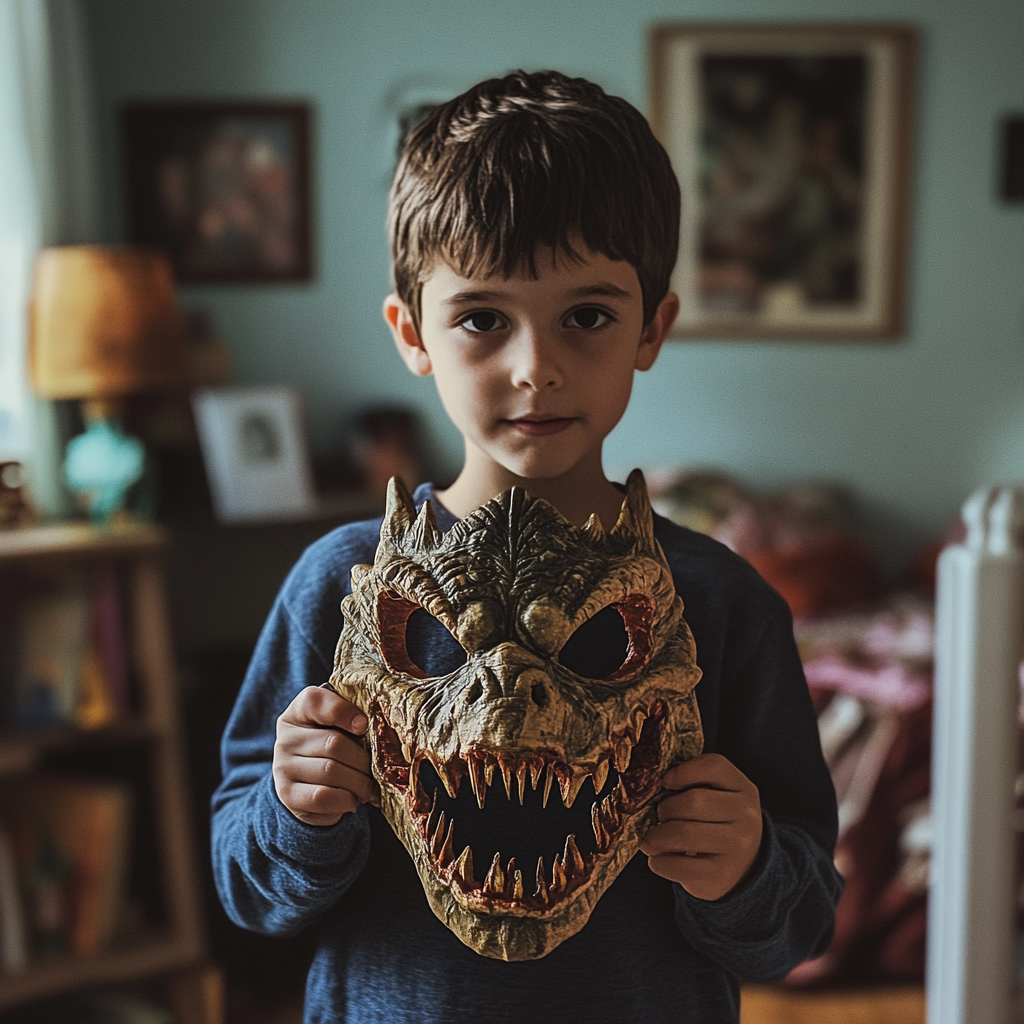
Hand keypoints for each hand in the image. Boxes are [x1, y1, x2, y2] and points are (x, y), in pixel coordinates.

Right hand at [273, 685, 375, 825]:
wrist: (308, 782)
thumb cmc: (331, 746)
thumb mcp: (338, 725)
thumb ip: (352, 718)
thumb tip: (374, 728)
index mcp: (299, 712)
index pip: (315, 701)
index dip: (344, 712)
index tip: (363, 726)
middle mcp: (286, 738)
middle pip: (333, 743)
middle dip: (363, 759)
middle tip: (376, 769)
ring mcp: (283, 768)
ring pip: (330, 771)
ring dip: (358, 782)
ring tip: (366, 786)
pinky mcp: (288, 795)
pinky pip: (322, 797)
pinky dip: (345, 800)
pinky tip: (352, 799)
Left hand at [640, 753, 762, 900]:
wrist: (745, 867)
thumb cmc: (718, 823)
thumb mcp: (719, 797)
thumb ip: (694, 785)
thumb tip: (651, 790)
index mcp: (742, 788)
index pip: (714, 766)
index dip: (683, 771)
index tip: (666, 782)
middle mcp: (745, 815)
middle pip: (693, 801)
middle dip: (666, 809)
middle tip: (658, 817)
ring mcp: (736, 847)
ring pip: (685, 834)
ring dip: (658, 836)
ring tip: (651, 840)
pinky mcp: (722, 875)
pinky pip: (680, 866)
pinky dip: (660, 862)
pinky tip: (658, 859)